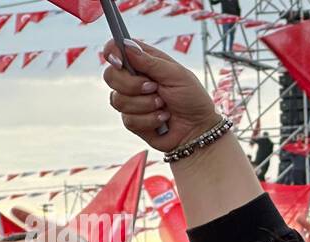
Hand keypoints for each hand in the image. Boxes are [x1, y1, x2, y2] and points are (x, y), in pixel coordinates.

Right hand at [101, 38, 220, 151]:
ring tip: (163, 105)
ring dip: (145, 104)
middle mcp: (134, 80)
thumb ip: (151, 61)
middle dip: (132, 84)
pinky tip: (163, 119)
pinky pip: (129, 119)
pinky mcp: (133, 121)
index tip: (118, 61)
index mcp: (144, 63)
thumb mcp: (177, 75)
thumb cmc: (192, 98)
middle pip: (110, 76)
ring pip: (118, 100)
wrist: (199, 129)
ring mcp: (131, 101)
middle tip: (154, 88)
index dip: (112, 53)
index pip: (116, 50)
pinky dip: (150, 120)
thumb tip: (126, 45)